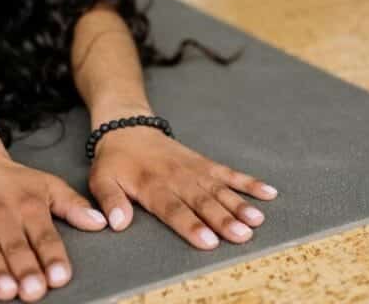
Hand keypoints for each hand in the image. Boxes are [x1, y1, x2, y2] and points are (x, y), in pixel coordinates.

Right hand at [0, 149, 106, 301]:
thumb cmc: (16, 182)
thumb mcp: (50, 186)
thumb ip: (75, 206)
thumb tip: (102, 223)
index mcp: (30, 206)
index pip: (44, 236)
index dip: (52, 257)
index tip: (60, 277)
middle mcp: (3, 214)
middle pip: (16, 247)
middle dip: (26, 270)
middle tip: (35, 291)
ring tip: (7, 291)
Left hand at [88, 122, 276, 248]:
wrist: (129, 128)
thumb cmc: (116, 161)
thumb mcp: (100, 180)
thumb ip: (110, 201)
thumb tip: (117, 223)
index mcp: (153, 186)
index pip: (175, 210)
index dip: (192, 226)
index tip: (209, 241)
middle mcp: (179, 179)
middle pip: (204, 202)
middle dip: (224, 220)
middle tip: (242, 235)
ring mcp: (196, 171)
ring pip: (221, 190)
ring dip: (240, 205)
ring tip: (257, 220)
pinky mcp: (207, 164)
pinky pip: (231, 173)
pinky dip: (250, 183)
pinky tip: (268, 193)